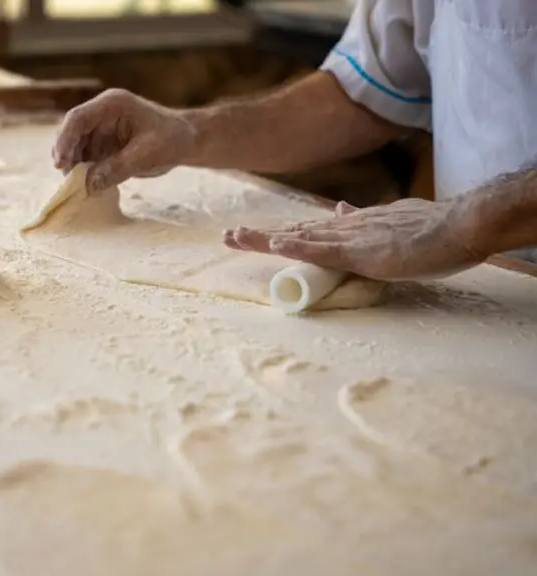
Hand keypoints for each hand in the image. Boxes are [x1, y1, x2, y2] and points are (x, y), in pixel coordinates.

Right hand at [52, 89, 195, 192]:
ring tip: (77, 187)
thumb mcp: (147, 155)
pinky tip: (86, 186)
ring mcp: (100, 130)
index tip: (60, 163)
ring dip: (73, 167)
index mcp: (111, 105)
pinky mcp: (102, 145)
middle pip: (70, 133)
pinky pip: (85, 159)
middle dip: (66, 156)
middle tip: (68, 181)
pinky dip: (83, 172)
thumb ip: (117, 168)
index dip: (64, 140)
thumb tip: (88, 184)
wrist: (186, 141)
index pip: (78, 118)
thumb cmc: (172, 140)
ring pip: (74, 148)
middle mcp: (100, 114)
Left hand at [224, 198, 486, 280]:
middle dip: (261, 235)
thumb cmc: (435, 229)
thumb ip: (366, 221)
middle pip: (295, 230)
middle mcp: (346, 228)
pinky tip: (277, 243)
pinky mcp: (363, 252)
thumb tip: (341, 209)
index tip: (255, 234)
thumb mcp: (393, 224)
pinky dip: (299, 246)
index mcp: (353, 226)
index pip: (309, 229)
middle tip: (227, 235)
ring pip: (301, 237)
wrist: (461, 225)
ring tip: (235, 238)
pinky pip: (324, 250)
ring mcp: (352, 239)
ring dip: (266, 238)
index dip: (281, 231)